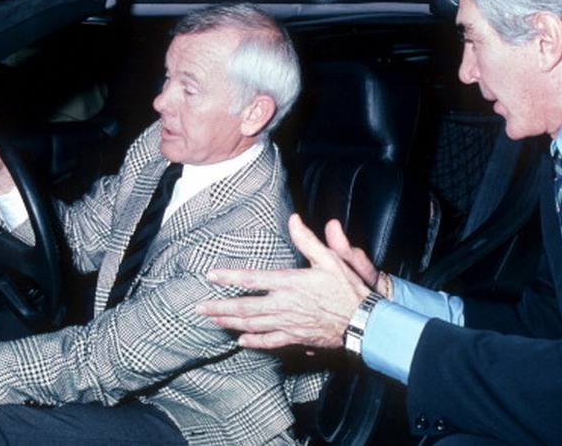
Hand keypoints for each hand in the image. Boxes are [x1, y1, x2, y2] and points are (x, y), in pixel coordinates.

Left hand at [196, 213, 371, 349]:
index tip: (210, 275)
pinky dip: (252, 342)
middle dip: (218, 307)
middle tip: (198, 307)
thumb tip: (293, 219)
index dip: (229, 276)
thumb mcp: (330, 259)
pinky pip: (268, 342)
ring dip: (228, 322)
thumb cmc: (347, 289)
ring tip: (212, 319)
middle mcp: (283, 305)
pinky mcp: (294, 338)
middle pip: (244, 307)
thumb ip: (308, 240)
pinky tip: (240, 341)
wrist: (362, 321)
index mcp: (289, 283)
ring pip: (251, 325)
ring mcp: (287, 324)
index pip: (252, 278)